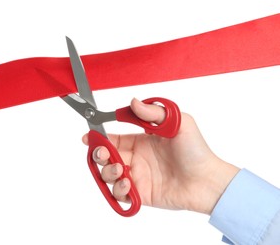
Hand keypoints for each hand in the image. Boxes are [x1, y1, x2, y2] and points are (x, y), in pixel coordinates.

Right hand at [82, 98, 239, 214]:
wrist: (207, 180)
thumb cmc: (196, 150)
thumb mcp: (178, 122)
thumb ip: (154, 112)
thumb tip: (132, 102)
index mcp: (141, 141)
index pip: (113, 138)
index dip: (99, 137)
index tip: (89, 136)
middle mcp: (136, 159)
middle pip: (105, 157)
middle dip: (98, 155)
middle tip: (102, 154)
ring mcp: (137, 177)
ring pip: (108, 175)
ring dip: (107, 172)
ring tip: (121, 170)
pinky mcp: (140, 195)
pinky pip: (119, 194)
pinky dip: (118, 189)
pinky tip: (128, 183)